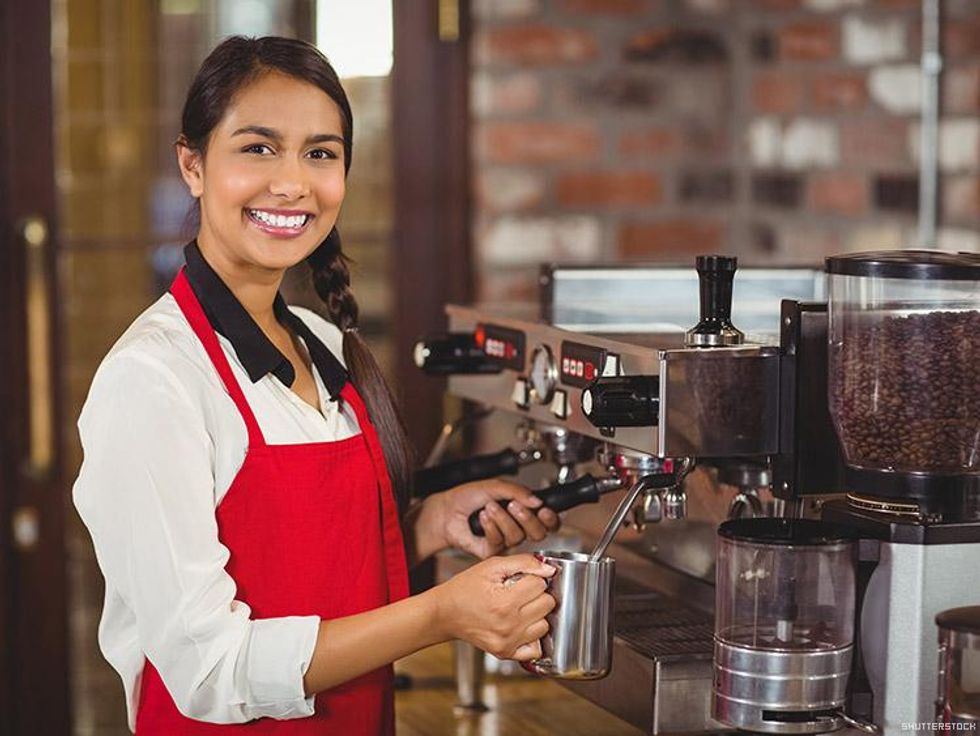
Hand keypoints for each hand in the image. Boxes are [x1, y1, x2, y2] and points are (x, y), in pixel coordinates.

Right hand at [430, 554, 555, 660]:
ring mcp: (508, 642)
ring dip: (536, 615)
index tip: (521, 579)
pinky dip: (532, 637)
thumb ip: (523, 563)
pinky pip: (536, 648)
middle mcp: (508, 625)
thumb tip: (549, 570)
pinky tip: (520, 626)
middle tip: (520, 592)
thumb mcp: (491, 566)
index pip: (541, 584)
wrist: (444, 614)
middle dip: (537, 594)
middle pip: (547, 604)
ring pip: (545, 625)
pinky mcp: (506, 653)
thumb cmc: (465, 588)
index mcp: (505, 602)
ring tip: (519, 608)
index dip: (532, 577)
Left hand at [440, 479, 561, 558]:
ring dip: (503, 519)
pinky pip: (499, 542)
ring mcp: (506, 541)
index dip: (550, 518)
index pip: (548, 521)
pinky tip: (482, 517)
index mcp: (524, 511)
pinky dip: (491, 527)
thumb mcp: (495, 486)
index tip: (543, 510)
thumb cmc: (469, 497)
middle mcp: (518, 528)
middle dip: (527, 519)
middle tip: (514, 505)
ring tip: (490, 507)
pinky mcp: (492, 551)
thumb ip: (518, 491)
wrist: (447, 509)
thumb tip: (537, 500)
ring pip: (517, 536)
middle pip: (538, 533)